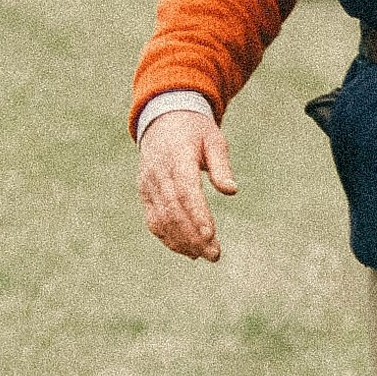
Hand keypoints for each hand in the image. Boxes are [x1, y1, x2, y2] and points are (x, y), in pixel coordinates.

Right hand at [137, 108, 236, 260]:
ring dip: (182, 242)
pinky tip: (187, 251)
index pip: (185, 190)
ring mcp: (148, 184)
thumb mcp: (214, 140)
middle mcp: (158, 173)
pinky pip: (154, 220)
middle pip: (173, 210)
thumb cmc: (195, 131)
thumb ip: (221, 166)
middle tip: (214, 255)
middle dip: (193, 236)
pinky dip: (169, 238)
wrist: (162, 119)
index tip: (210, 235)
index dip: (196, 214)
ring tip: (204, 256)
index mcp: (177, 156)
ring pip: (161, 219)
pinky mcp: (144, 193)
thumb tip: (232, 191)